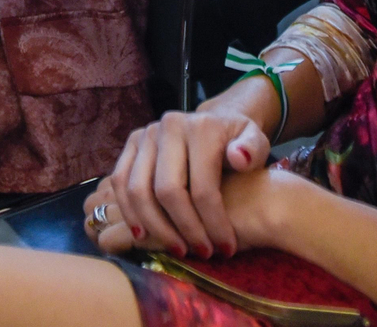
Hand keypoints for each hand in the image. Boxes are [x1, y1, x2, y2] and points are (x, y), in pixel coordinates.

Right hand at [102, 107, 271, 258]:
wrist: (215, 124)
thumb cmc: (237, 142)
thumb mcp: (257, 141)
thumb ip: (254, 149)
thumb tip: (238, 157)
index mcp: (202, 127)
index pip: (202, 186)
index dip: (213, 223)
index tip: (226, 248)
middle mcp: (170, 126)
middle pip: (168, 191)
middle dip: (185, 229)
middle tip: (203, 252)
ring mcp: (147, 133)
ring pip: (138, 190)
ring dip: (156, 227)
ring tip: (177, 249)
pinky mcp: (131, 142)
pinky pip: (119, 182)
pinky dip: (129, 211)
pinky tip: (144, 235)